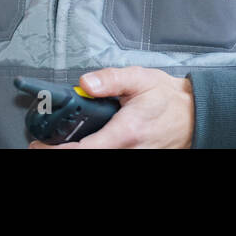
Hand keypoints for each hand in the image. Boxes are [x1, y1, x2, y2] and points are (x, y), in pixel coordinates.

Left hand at [28, 66, 193, 148]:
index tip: (39, 147)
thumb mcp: (139, 78)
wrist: (195, 114)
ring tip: (62, 142)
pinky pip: (111, 156)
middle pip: (89, 156)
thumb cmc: (168, 98)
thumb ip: (109, 79)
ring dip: (79, 150)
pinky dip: (95, 149)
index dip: (58, 152)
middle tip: (45, 144)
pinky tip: (85, 143)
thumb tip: (84, 84)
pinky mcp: (138, 157)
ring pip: (100, 157)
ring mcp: (135, 156)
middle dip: (64, 151)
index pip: (85, 150)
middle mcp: (130, 150)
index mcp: (127, 132)